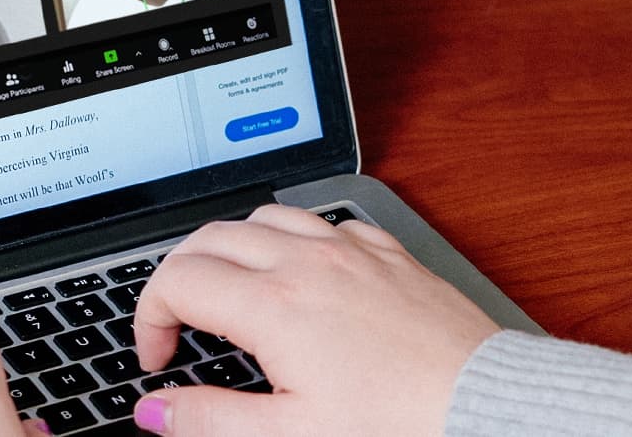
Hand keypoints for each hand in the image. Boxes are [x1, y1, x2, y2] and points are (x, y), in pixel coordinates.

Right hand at [130, 204, 501, 435]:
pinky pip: (326, 222)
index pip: (177, 281)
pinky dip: (296, 239)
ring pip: (266, 216)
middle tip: (179, 322)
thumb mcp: (290, 435)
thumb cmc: (398, 423)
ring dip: (234, 246)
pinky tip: (303, 274)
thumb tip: (157, 409)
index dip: (149, 318)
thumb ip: (211, 421)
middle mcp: (309, 263)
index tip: (160, 357)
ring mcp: (352, 252)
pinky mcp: (389, 255)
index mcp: (274, 305)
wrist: (481, 406)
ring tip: (230, 291)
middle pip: (211, 237)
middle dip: (179, 274)